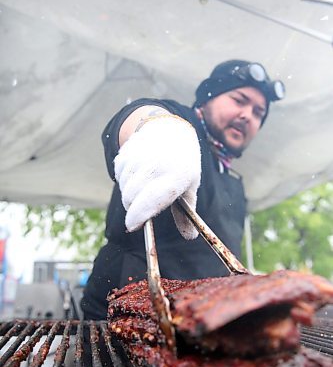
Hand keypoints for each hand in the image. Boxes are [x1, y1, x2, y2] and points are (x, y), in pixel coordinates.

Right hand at [114, 115, 200, 238]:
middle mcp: (157, 164)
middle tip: (141, 207)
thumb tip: (189, 237)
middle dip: (133, 207)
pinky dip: (124, 179)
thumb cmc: (182, 164)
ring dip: (129, 193)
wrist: (170, 130)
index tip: (133, 226)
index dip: (139, 216)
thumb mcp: (190, 185)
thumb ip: (187, 213)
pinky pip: (118, 174)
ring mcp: (140, 155)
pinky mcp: (127, 151)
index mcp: (177, 175)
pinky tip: (137, 172)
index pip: (152, 200)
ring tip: (143, 186)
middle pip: (132, 197)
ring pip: (124, 187)